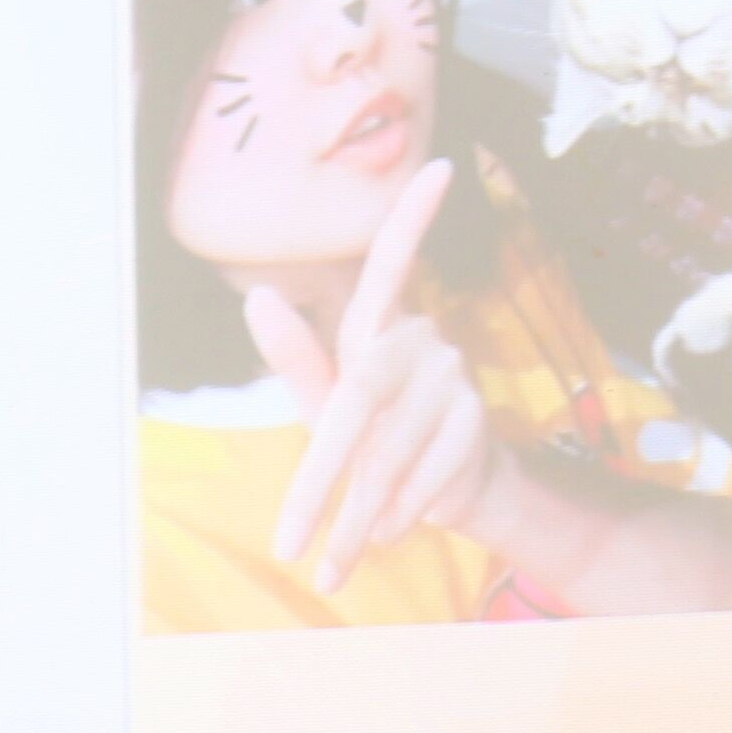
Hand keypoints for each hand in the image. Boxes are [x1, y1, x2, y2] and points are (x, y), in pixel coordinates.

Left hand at [241, 160, 498, 594]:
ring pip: (388, 458)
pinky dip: (395, 517)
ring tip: (328, 566)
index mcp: (378, 328)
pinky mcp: (474, 426)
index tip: (445, 166)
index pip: (393, 264)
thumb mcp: (329, 406)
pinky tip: (380, 539)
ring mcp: (453, 383)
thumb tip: (257, 295)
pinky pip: (424, 479)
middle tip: (286, 547)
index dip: (414, 218)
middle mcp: (421, 344)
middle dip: (317, 488)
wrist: (452, 494)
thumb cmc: (376, 437)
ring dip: (353, 522)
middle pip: (358, 406)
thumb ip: (297, 360)